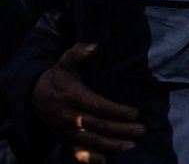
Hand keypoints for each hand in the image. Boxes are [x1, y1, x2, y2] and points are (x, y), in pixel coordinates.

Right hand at [31, 43, 143, 162]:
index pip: (97, 105)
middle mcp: (68, 116)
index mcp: (72, 96)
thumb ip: (79, 53)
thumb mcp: (67, 61)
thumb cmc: (60, 76)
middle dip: (120, 129)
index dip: (116, 110)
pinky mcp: (65, 139)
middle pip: (97, 126)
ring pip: (90, 142)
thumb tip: (94, 47)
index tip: (135, 112)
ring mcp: (66, 130)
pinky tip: (106, 161)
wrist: (35, 96)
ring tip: (132, 146)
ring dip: (111, 146)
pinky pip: (77, 153)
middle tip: (141, 130)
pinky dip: (90, 160)